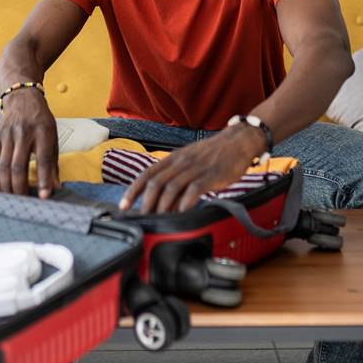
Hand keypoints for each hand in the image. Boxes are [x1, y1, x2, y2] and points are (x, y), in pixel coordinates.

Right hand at [0, 89, 58, 197]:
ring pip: (3, 165)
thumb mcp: (53, 136)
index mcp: (43, 131)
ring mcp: (7, 134)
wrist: (21, 98)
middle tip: (24, 202)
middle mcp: (24, 132)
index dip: (43, 179)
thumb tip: (55, 187)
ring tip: (11, 199)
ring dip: (6, 186)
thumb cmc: (41, 121)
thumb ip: (53, 162)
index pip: (44, 159)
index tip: (44, 196)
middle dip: (20, 187)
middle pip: (18, 165)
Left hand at [120, 125, 265, 212]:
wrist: (238, 142)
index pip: (147, 174)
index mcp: (173, 158)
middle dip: (146, 203)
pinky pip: (194, 190)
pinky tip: (182, 213)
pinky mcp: (211, 176)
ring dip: (163, 206)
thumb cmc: (212, 154)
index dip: (133, 190)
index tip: (124, 206)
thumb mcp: (188, 159)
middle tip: (143, 219)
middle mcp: (181, 162)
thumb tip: (160, 197)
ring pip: (172, 188)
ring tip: (159, 220)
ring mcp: (196, 168)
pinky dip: (185, 203)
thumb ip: (174, 174)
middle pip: (156, 183)